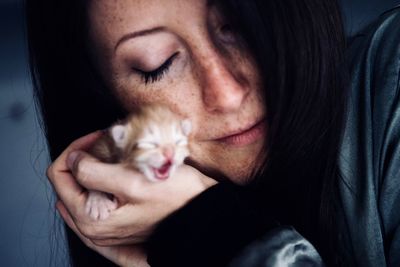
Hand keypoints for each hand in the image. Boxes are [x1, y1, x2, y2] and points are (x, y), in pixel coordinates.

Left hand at [47, 131, 217, 265]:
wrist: (202, 211)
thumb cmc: (175, 198)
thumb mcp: (131, 181)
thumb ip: (93, 172)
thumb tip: (74, 159)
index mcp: (90, 218)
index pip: (59, 175)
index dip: (76, 150)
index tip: (96, 137)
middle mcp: (93, 225)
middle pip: (70, 181)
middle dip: (87, 157)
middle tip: (110, 144)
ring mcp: (105, 224)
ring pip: (84, 186)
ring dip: (97, 166)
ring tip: (118, 154)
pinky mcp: (117, 219)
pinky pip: (97, 194)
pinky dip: (105, 177)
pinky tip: (122, 168)